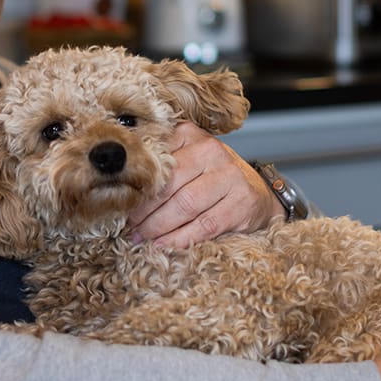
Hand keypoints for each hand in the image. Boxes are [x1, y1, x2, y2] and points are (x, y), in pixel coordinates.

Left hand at [128, 122, 282, 247]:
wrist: (257, 191)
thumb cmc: (212, 176)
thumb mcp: (188, 160)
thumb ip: (162, 165)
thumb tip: (123, 188)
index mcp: (192, 135)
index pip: (158, 162)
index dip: (138, 187)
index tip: (124, 204)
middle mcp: (212, 151)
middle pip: (169, 185)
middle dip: (145, 211)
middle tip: (130, 228)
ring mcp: (230, 177)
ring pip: (185, 205)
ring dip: (159, 227)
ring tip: (143, 238)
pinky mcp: (242, 203)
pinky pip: (205, 225)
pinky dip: (181, 238)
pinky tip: (165, 245)